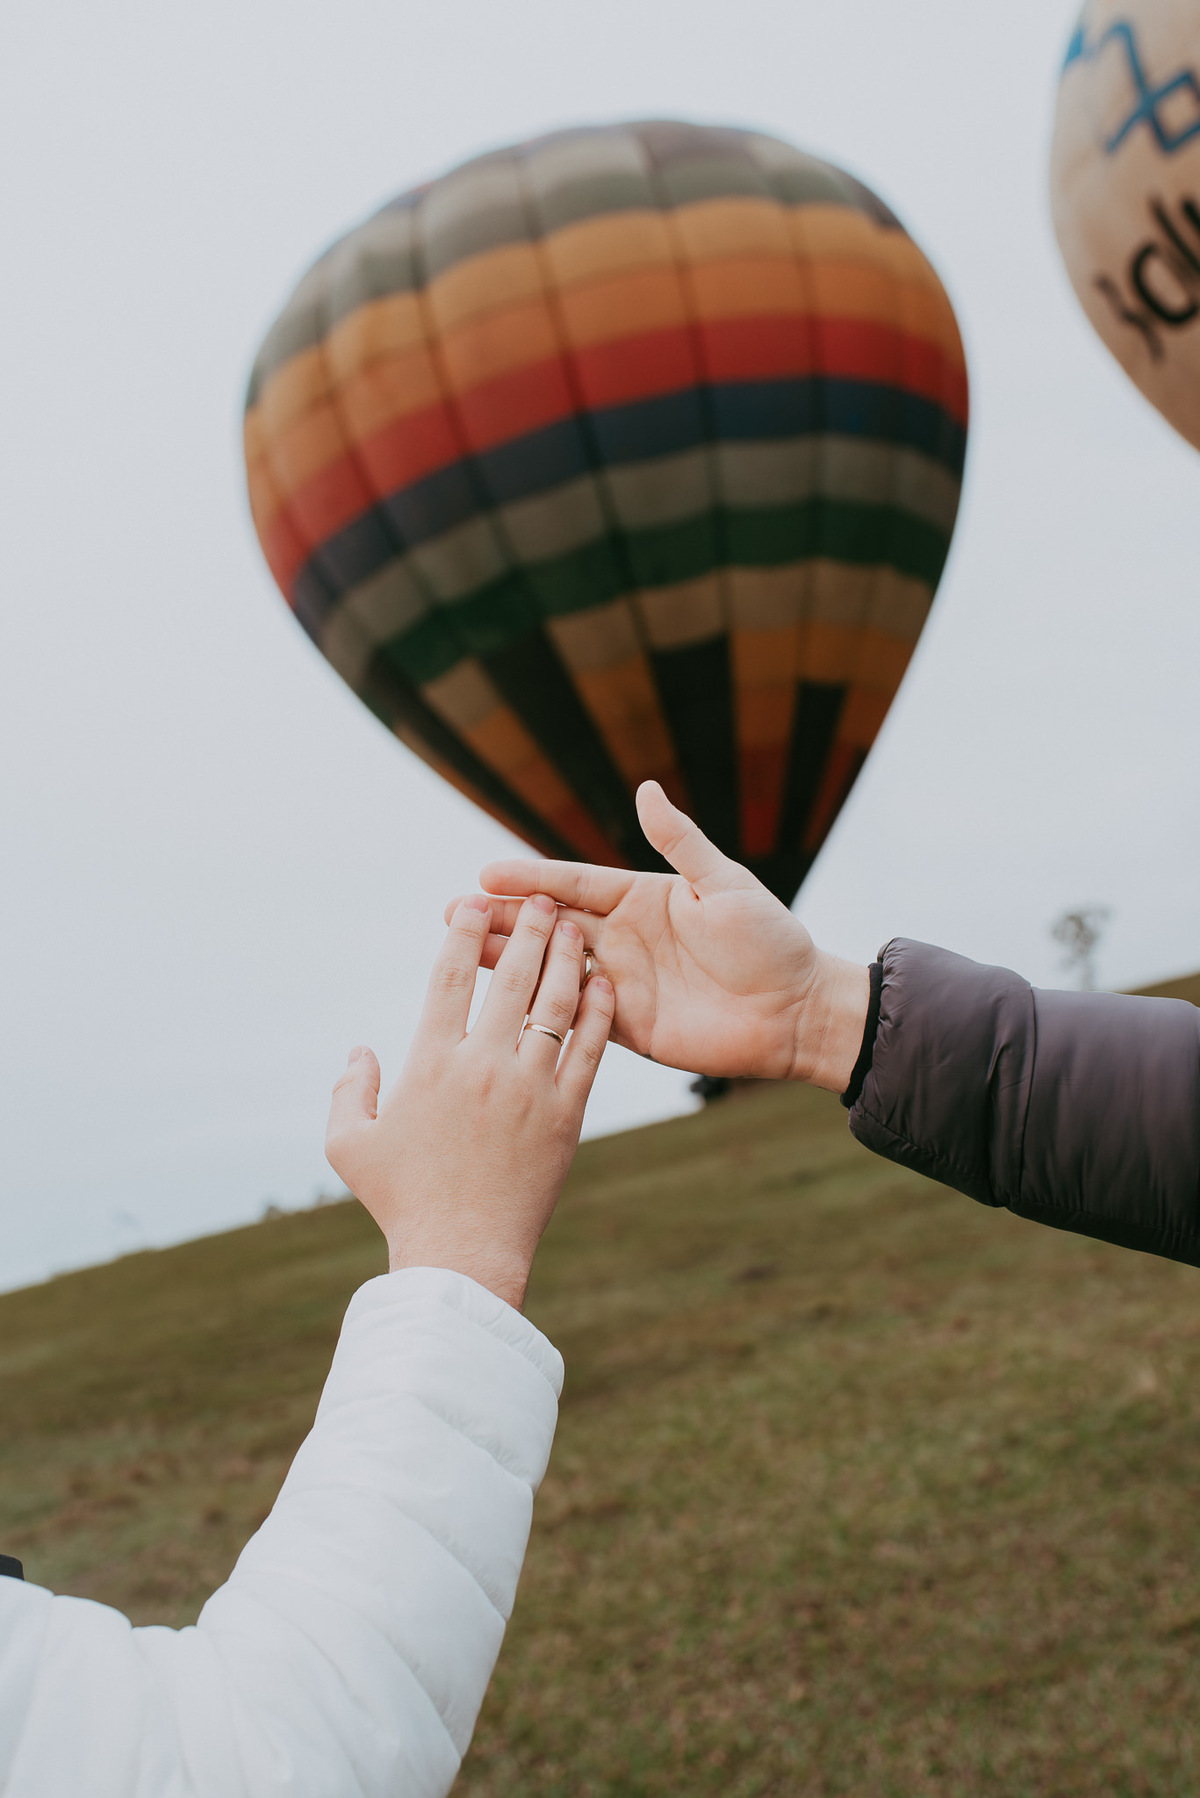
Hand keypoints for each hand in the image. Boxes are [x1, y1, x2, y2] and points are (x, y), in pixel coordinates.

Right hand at [325, 895, 614, 1309]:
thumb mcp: (349, 1146)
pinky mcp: (567, 1115)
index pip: (449, 979)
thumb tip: (360, 1049)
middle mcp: (483, 1065)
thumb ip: (348, 1090)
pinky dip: (600, 1013)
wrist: (463, 1255)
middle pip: (510, 978)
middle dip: (527, 928)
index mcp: (430, 1064)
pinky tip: (605, 984)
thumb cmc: (401, 1202)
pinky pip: (590, 1051)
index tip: (474, 902)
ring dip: (566, 957)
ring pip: (555, 1005)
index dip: (463, 934)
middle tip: (541, 897)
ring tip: (576, 926)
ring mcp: (530, 1088)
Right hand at [448, 783, 868, 1091]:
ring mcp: (621, 983)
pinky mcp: (625, 1026)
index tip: (486, 873)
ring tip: (459, 952)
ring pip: (552, 968)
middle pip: (551, 924)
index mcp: (642, 898)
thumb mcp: (725, 884)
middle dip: (504, 918)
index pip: (574, 883)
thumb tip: (646, 789)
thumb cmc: (771, 941)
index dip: (531, 877)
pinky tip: (500, 1002)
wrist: (797, 1012)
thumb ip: (680, 842)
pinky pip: (574, 1013)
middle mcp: (624, 938)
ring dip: (508, 960)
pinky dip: (539, 1004)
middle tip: (452, 912)